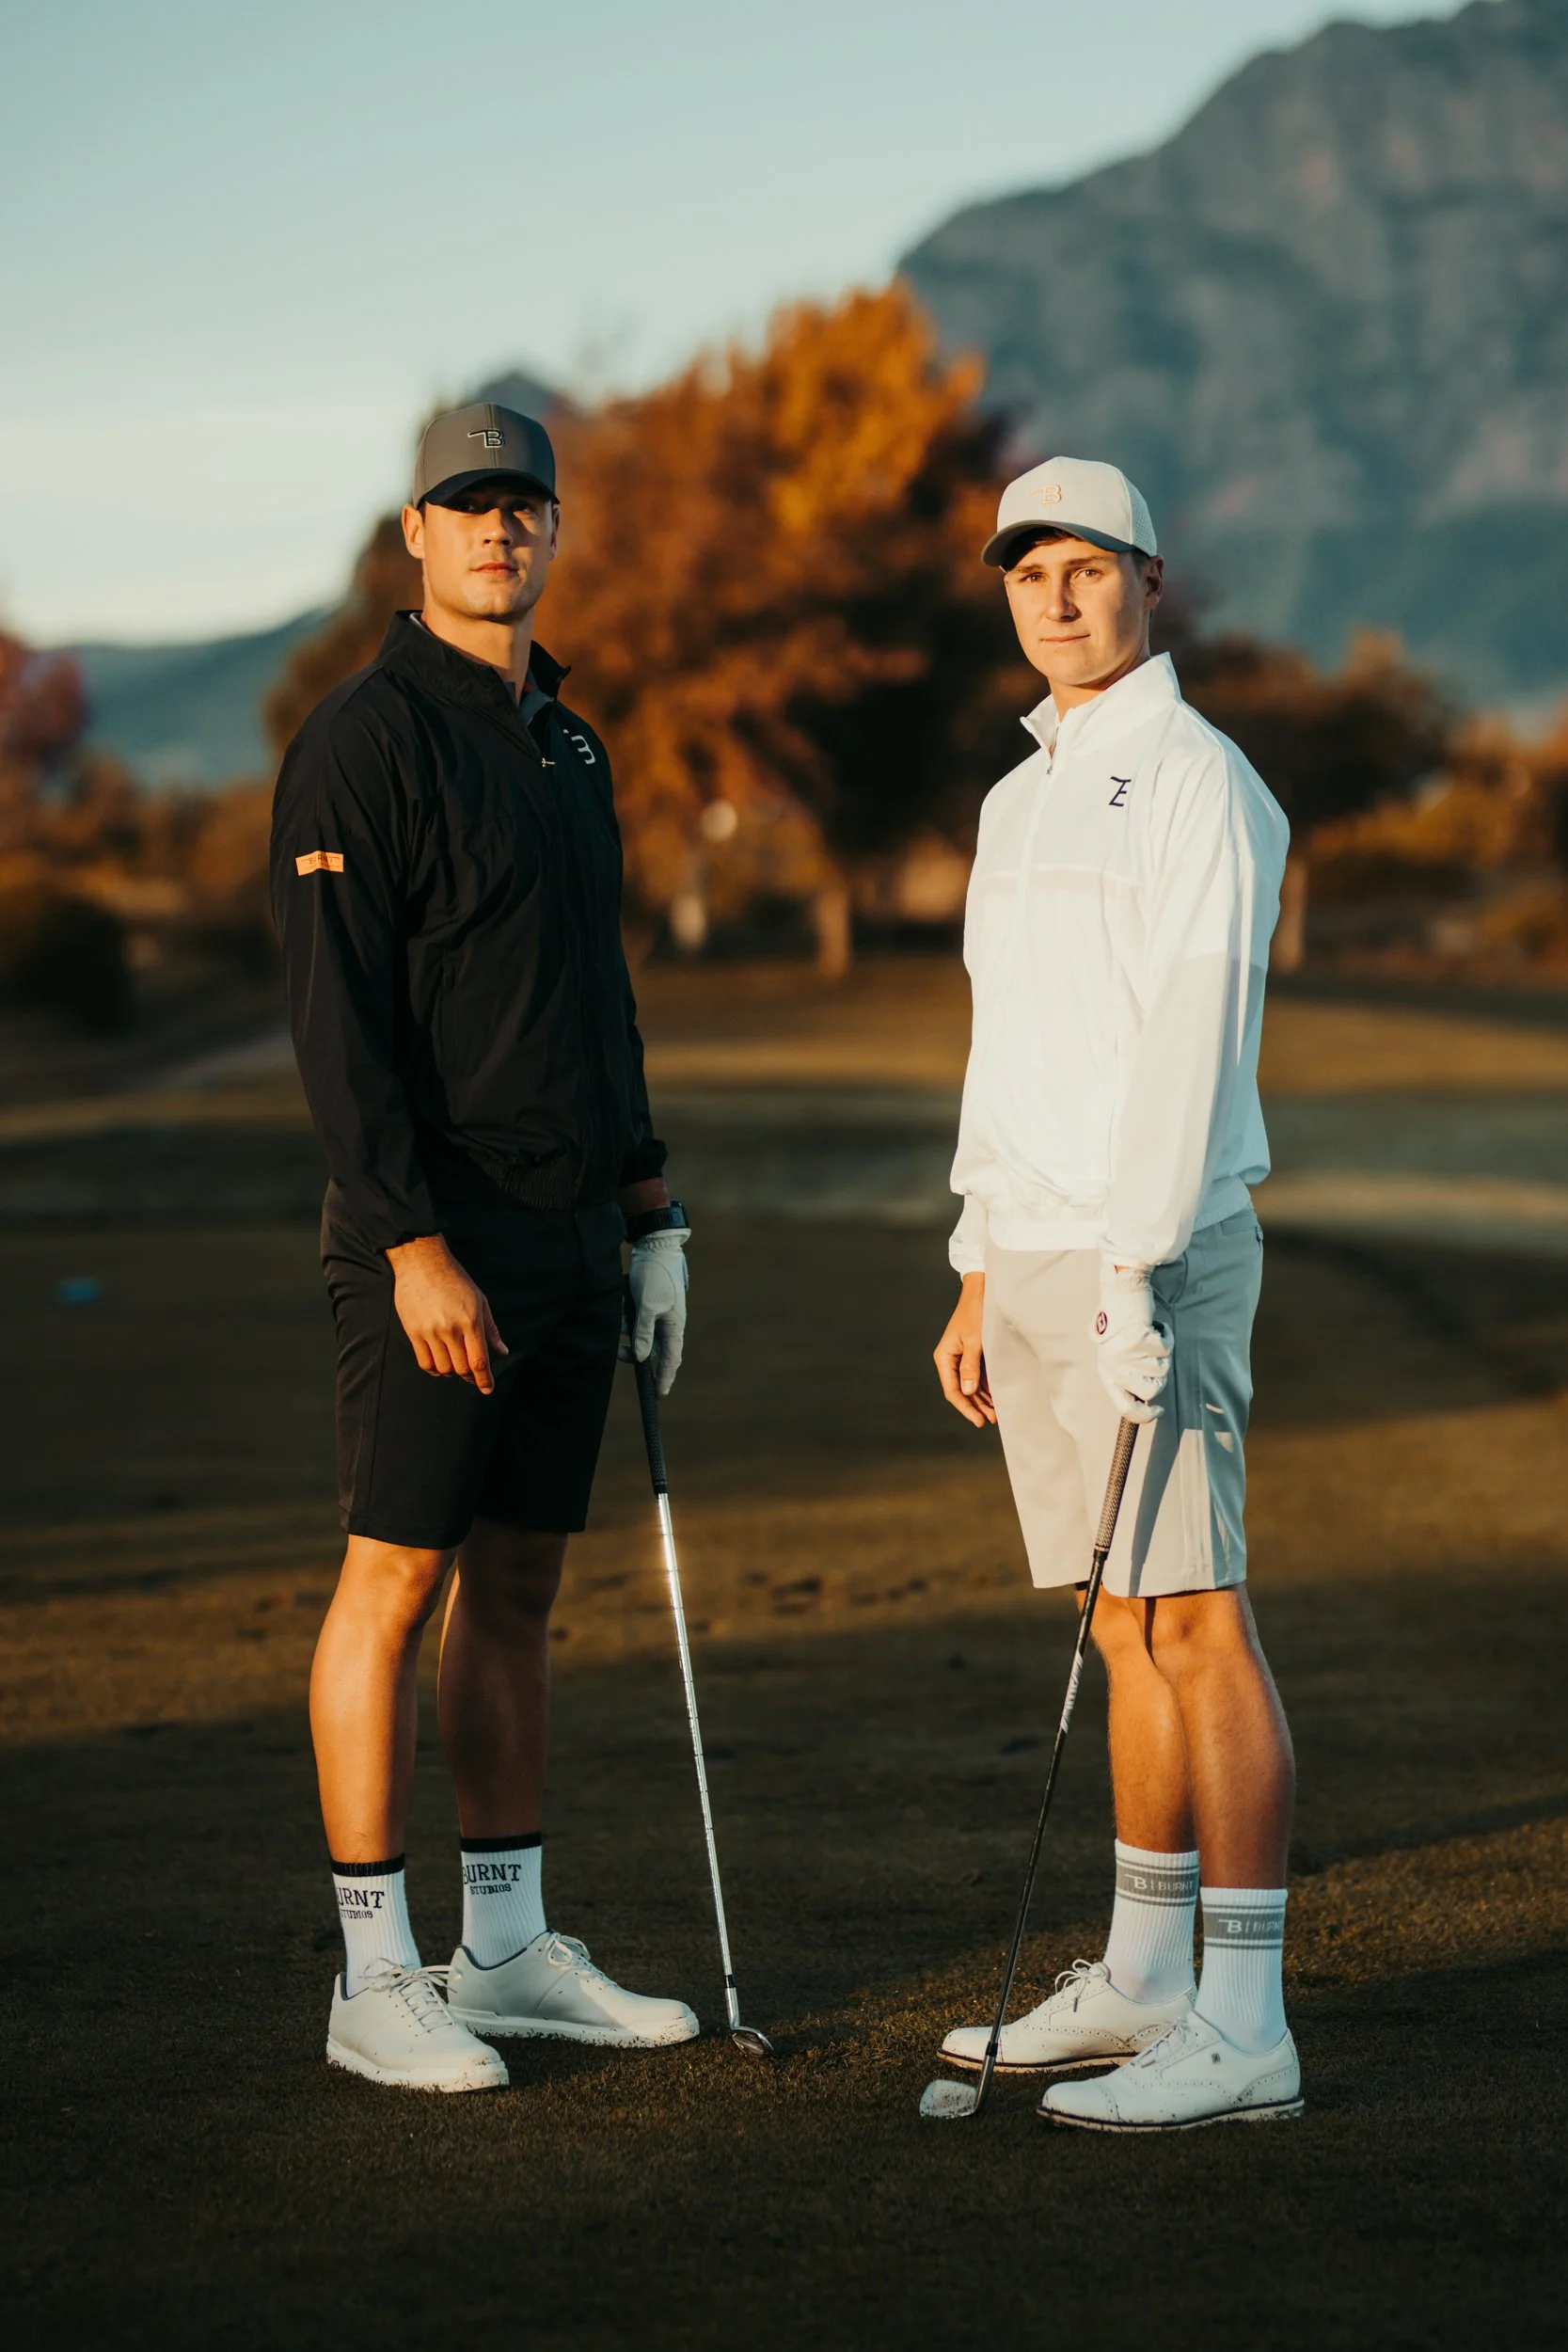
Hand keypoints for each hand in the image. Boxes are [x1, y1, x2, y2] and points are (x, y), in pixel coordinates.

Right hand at [385, 1234, 507, 1392]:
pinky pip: (424, 1362)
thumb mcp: (480, 1300)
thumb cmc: (455, 1279)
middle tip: (472, 1376)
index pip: (479, 1360)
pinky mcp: (413, 1332)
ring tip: (455, 1366)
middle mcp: (451, 1329)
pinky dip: (434, 1369)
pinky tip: (440, 1365)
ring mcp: (430, 1332)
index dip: (485, 1379)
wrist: (422, 1263)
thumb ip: (490, 1329)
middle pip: (462, 1367)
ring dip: (451, 1373)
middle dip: (469, 1377)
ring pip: (443, 1368)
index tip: (488, 1389)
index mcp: (471, 1321)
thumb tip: (502, 1351)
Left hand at [623, 1229, 688, 1395]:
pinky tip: (617, 1304)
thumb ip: (644, 1333)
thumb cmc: (655, 1275)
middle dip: (634, 1352)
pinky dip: (624, 1316)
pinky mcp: (645, 1302)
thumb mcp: (648, 1306)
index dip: (665, 1377)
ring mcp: (656, 1312)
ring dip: (625, 1329)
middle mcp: (667, 1322)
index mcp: (674, 1325)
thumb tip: (641, 1357)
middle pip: (651, 1348)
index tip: (659, 1394)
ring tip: (614, 1318)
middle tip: (618, 1353)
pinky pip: (633, 1318)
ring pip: (638, 1332)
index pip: (671, 1359)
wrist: (655, 1245)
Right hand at [934, 1273, 995, 1427]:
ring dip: (982, 1399)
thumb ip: (970, 1367)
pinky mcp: (974, 1354)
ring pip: (970, 1385)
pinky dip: (987, 1387)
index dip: (965, 1407)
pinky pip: (978, 1376)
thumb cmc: (976, 1313)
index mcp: (944, 1357)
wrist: (983, 1291)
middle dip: (975, 1406)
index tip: (978, 1420)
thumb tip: (966, 1391)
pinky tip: (996, 1397)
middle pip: (961, 1390)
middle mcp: (951, 1359)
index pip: (952, 1390)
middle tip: (992, 1419)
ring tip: (996, 1413)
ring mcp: (962, 1358)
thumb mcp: (975, 1341)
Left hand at [1093, 1261, 1170, 1422]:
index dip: (1145, 1415)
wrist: (1120, 1290)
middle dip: (1158, 1375)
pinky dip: (1165, 1335)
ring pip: (1161, 1369)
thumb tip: (1145, 1401)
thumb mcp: (1115, 1353)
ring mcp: (1126, 1354)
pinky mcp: (1139, 1339)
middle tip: (1153, 1356)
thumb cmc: (1119, 1323)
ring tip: (1149, 1336)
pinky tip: (1153, 1325)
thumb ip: (1126, 1375)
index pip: (1125, 1408)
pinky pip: (1166, 1348)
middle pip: (1152, 1391)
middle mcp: (1114, 1367)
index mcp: (1106, 1372)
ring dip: (1161, 1352)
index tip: (1158, 1410)